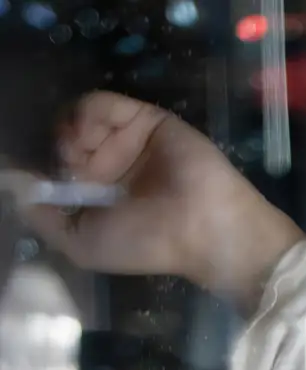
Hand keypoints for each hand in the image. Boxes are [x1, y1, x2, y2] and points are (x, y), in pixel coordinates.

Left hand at [19, 91, 301, 312]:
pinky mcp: (143, 117)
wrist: (201, 227)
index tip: (38, 175)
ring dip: (68, 132)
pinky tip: (86, 134)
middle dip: (56, 149)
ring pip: (79, 119)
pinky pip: (102, 104)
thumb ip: (44, 215)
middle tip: (66, 167)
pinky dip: (87, 113)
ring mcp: (126, 141)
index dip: (42, 166)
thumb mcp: (81, 243)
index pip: (57, 169)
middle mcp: (110, 167)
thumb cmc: (146, 244)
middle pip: (64, 139)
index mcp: (98, 198)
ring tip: (76, 153)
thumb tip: (15, 183)